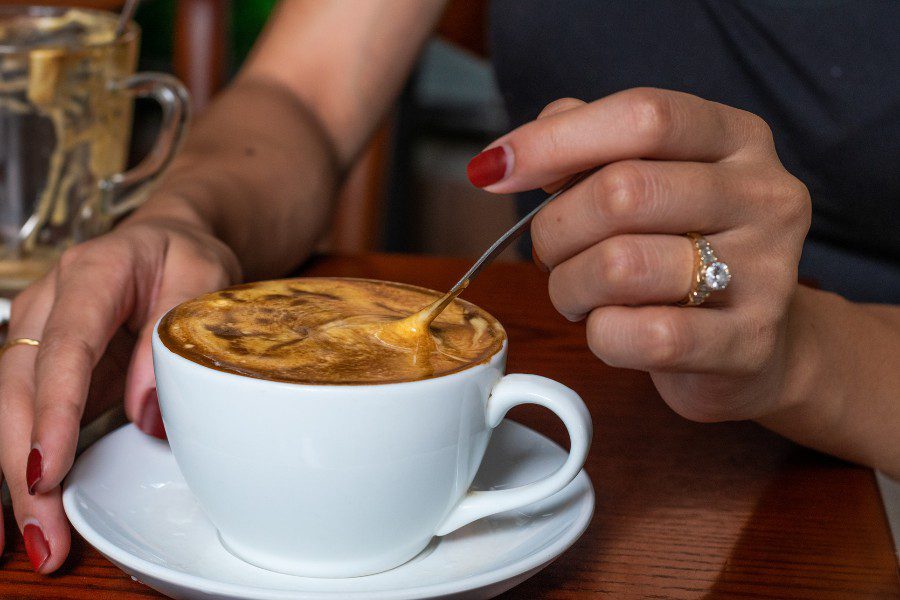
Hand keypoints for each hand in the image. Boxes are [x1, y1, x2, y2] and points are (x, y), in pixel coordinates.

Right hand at [0, 216, 239, 572]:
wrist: (170, 243)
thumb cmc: (189, 258)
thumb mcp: (205, 278)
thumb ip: (173, 338)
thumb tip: (146, 414)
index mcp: (92, 274)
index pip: (64, 347)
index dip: (54, 412)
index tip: (48, 468)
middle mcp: (49, 304)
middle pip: (19, 386)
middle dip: (24, 461)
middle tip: (46, 528)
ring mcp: (39, 335)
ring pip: (11, 407)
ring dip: (20, 475)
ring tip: (42, 538)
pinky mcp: (46, 365)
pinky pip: (26, 416)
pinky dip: (26, 463)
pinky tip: (31, 509)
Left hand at [468, 88, 810, 422]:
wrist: (753, 340)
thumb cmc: (682, 250)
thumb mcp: (648, 179)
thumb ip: (587, 147)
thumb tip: (513, 154)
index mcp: (736, 138)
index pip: (643, 116)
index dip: (555, 140)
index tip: (495, 168)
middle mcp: (764, 195)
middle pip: (621, 191)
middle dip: (556, 230)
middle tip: (551, 253)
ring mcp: (767, 270)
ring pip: (621, 266)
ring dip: (571, 286)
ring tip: (581, 293)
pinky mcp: (750, 341)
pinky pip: (642, 335)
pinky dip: (603, 334)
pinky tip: (614, 327)